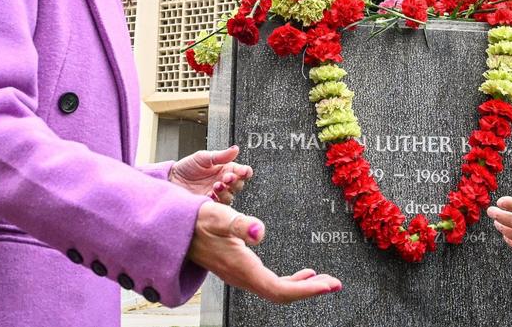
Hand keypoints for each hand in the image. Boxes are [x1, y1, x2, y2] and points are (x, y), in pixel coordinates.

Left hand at [170, 146, 252, 204]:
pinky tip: (210, 195)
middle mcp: (223, 183)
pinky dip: (216, 200)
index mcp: (225, 169)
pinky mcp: (209, 205)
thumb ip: (220, 155)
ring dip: (226, 191)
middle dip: (235, 181)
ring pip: (230, 196)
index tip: (244, 171)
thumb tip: (235, 149)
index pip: (241, 172)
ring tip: (217, 185)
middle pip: (238, 185)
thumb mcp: (203, 157)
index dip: (245, 172)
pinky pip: (217, 206)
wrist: (170, 180)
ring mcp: (216, 195)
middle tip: (228, 177)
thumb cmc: (186, 168)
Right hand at [188, 201, 340, 302]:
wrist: (175, 229)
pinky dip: (291, 282)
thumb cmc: (197, 221)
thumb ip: (239, 223)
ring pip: (277, 290)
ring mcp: (242, 276)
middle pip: (282, 294)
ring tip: (325, 281)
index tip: (328, 285)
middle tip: (336, 283)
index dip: (306, 290)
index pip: (279, 290)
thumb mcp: (219, 216)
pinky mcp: (241, 270)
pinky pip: (271, 283)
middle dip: (311, 290)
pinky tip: (304, 274)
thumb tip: (259, 231)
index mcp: (242, 269)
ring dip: (303, 286)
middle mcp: (243, 278)